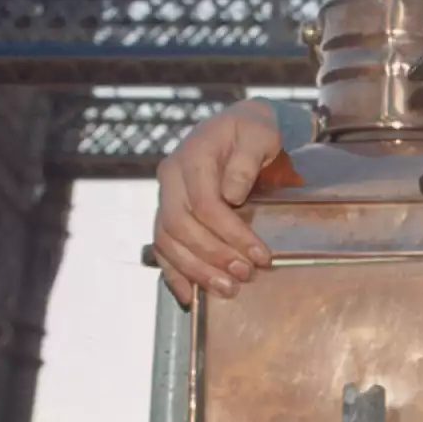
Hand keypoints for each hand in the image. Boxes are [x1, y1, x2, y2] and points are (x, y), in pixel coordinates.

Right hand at [152, 98, 280, 304]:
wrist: (239, 125)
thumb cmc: (253, 131)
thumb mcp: (260, 134)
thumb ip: (246, 160)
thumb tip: (232, 194)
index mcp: (193, 156)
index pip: (204, 203)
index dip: (231, 233)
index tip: (260, 254)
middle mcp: (171, 178)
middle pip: (182, 226)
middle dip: (214, 255)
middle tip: (245, 274)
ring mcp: (166, 196)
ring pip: (168, 240)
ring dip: (196, 270)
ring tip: (228, 288)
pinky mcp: (168, 212)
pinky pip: (162, 247)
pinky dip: (173, 273)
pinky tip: (190, 295)